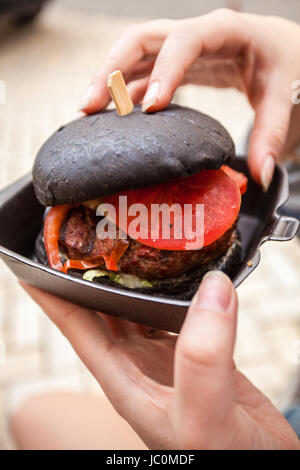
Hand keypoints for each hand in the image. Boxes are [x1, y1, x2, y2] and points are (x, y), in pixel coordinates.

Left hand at [20, 272, 299, 449]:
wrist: (261, 467)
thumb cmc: (226, 458)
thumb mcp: (204, 418)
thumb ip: (203, 359)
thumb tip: (211, 290)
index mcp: (124, 379)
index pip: (77, 327)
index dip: (52, 294)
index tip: (34, 262)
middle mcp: (139, 366)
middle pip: (101, 311)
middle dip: (88, 276)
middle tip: (87, 236)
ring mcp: (166, 360)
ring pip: (136, 308)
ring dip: (128, 279)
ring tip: (125, 244)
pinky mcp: (196, 355)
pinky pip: (174, 312)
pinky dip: (172, 290)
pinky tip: (177, 274)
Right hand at [78, 9, 299, 190]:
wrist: (276, 50)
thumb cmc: (281, 64)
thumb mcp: (282, 95)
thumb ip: (272, 135)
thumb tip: (261, 176)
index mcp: (225, 30)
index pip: (187, 41)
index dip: (166, 70)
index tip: (150, 106)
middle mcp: (194, 33)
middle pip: (142, 39)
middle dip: (112, 69)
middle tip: (91, 105)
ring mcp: (179, 48)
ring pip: (132, 53)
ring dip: (106, 79)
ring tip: (86, 111)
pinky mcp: (173, 64)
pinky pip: (140, 72)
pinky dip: (121, 90)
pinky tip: (108, 114)